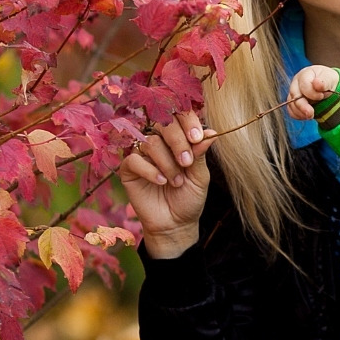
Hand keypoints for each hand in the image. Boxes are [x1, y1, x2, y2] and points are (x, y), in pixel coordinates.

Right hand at [117, 110, 210, 258]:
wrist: (175, 224)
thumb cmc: (189, 198)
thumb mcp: (200, 176)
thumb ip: (201, 154)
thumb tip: (210, 132)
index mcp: (178, 138)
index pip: (179, 116)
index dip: (188, 121)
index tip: (198, 138)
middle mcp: (159, 141)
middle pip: (163, 124)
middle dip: (178, 142)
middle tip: (187, 163)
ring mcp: (142, 153)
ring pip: (150, 142)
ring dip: (167, 163)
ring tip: (176, 182)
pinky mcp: (128, 168)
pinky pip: (134, 159)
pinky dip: (150, 170)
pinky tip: (161, 181)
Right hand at [285, 65, 339, 121]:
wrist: (328, 87)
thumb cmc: (328, 81)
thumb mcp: (329, 79)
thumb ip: (324, 82)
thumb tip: (317, 83)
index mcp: (305, 74)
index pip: (304, 84)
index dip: (312, 93)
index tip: (321, 96)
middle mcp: (296, 83)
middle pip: (294, 95)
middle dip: (302, 106)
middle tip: (311, 113)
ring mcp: (294, 93)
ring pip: (291, 104)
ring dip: (300, 112)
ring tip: (311, 115)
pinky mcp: (293, 103)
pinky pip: (291, 111)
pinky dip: (298, 115)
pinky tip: (306, 116)